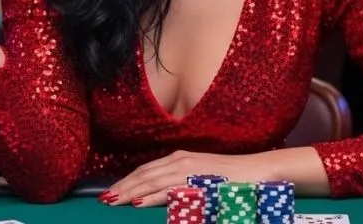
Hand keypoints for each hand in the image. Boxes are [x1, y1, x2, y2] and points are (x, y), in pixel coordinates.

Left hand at [103, 150, 266, 207]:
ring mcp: (189, 170)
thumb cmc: (230, 178)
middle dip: (123, 187)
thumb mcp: (200, 179)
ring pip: (152, 181)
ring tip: (113, 200)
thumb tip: (158, 195)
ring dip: (131, 192)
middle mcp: (180, 161)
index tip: (111, 191)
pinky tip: (140, 202)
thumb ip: (180, 184)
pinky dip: (152, 196)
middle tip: (103, 199)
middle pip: (144, 175)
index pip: (146, 170)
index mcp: (179, 160)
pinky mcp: (198, 182)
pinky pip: (170, 190)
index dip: (126, 181)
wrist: (258, 172)